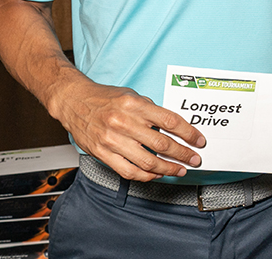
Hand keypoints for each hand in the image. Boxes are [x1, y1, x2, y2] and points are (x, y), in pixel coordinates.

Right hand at [49, 74, 206, 181]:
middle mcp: (124, 122)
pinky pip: (129, 171)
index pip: (169, 121)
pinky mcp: (103, 153)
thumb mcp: (131, 95)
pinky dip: (146, 176)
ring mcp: (112, 140)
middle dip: (183, 154)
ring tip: (179, 170)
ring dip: (168, 169)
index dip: (188, 133)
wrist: (73, 101)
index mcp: (134, 105)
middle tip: (194, 159)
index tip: (198, 140)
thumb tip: (172, 126)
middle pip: (162, 144)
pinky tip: (156, 175)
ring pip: (147, 162)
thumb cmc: (103, 98)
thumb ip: (150, 110)